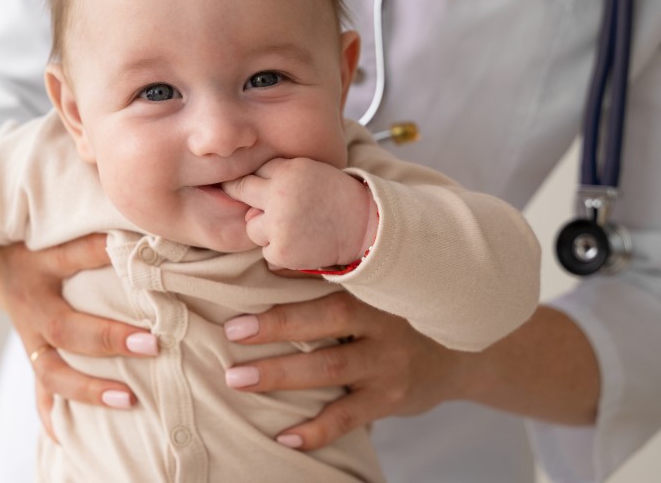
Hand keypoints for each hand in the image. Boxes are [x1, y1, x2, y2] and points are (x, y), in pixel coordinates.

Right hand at [0, 234, 157, 441]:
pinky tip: (70, 438)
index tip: (139, 260)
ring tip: (128, 398)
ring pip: (52, 371)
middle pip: (64, 326)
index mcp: (41, 262)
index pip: (74, 255)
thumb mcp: (59, 225)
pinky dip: (54, 417)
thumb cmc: (42, 237)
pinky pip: (40, 392)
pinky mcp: (33, 357)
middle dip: (108, 338)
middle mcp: (32, 302)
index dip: (102, 254)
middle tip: (152, 344)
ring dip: (89, 389)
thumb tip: (146, 222)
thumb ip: (97, 226)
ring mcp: (29, 336)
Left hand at [221, 158, 376, 269]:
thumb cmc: (334, 195)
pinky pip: (266, 251)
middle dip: (243, 195)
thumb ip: (277, 174)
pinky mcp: (282, 251)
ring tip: (294, 226)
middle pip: (242, 192)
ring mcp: (279, 225)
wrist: (365, 226)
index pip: (252, 171)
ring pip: (252, 226)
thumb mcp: (309, 170)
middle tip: (260, 203)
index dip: (246, 178)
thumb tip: (241, 192)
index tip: (235, 182)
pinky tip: (301, 242)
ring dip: (266, 229)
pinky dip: (280, 250)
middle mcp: (279, 196)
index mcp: (287, 172)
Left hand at [222, 290, 467, 448]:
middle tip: (232, 331)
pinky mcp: (391, 399)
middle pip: (330, 319)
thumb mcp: (381, 283)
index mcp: (379, 284)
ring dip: (281, 374)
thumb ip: (339, 269)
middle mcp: (386, 320)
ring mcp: (390, 363)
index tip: (261, 267)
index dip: (299, 267)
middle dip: (278, 325)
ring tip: (237, 379)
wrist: (464, 355)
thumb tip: (270, 258)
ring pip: (331, 369)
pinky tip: (284, 437)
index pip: (336, 270)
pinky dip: (316, 430)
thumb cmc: (400, 309)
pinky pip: (349, 418)